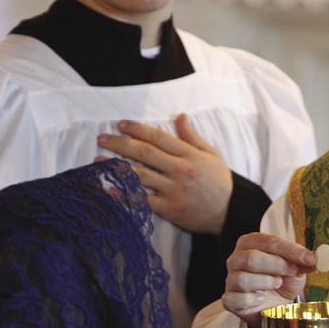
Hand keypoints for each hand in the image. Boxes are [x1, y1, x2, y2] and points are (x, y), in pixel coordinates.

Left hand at [97, 113, 231, 236]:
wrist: (230, 211)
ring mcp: (173, 190)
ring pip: (140, 175)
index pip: (158, 137)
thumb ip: (192, 136)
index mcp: (189, 155)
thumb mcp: (211, 154)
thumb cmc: (220, 182)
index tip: (121, 124)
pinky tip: (109, 189)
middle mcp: (180, 170)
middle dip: (120, 144)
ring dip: (116, 166)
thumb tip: (180, 116)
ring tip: (98, 161)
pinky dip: (124, 195)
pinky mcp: (169, 208)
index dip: (137, 129)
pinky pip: (142, 200)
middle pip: (144, 153)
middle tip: (102, 138)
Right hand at [222, 232, 316, 327]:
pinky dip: (251, 300)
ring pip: (243, 279)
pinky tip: (262, 299)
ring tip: (278, 284)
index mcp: (251, 243)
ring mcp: (230, 279)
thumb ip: (303, 262)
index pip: (269, 241)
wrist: (273, 307)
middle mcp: (237, 258)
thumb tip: (317, 257)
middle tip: (292, 271)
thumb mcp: (295, 269)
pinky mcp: (229, 299)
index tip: (310, 259)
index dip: (291, 250)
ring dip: (266, 282)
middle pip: (252, 258)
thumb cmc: (281, 281)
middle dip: (277, 265)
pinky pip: (234, 299)